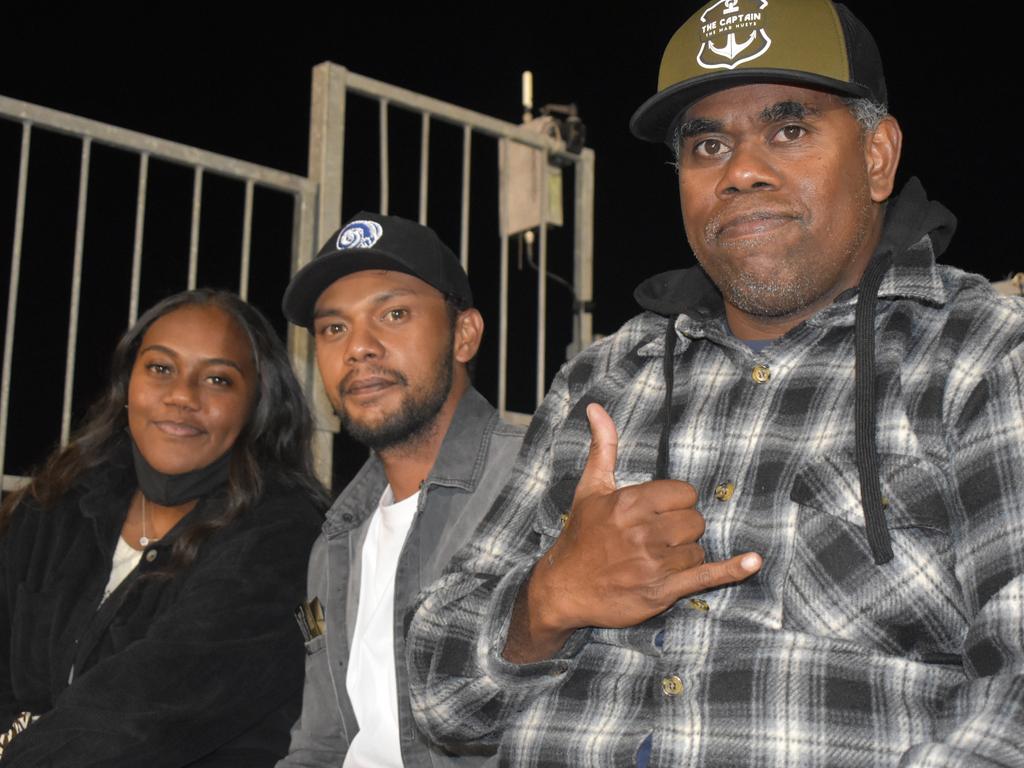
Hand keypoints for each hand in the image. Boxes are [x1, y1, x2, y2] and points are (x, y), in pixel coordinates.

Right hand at [504, 403, 760, 661]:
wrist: (564, 589)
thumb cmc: (580, 536)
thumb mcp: (590, 489)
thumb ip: (603, 447)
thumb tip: (596, 407)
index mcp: (629, 504)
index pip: (684, 494)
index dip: (676, 504)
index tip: (657, 514)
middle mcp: (643, 532)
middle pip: (695, 521)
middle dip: (681, 529)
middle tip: (655, 538)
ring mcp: (654, 564)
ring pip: (698, 549)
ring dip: (684, 555)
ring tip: (655, 560)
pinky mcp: (662, 591)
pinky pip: (706, 576)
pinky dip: (733, 569)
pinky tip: (753, 562)